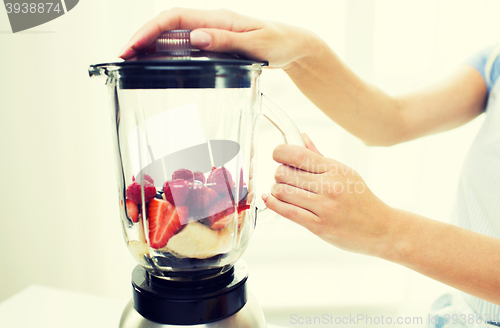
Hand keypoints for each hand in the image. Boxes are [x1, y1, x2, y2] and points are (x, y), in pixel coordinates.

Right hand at [118, 8, 320, 68]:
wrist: (292, 46)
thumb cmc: (278, 42)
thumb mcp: (254, 43)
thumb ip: (225, 41)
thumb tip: (194, 38)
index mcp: (216, 18)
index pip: (173, 18)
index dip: (149, 31)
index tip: (131, 47)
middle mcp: (209, 23)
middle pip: (167, 25)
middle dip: (142, 38)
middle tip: (123, 58)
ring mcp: (210, 33)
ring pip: (172, 35)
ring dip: (150, 46)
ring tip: (132, 62)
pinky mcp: (214, 43)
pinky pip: (184, 45)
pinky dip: (167, 52)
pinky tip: (157, 63)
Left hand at [263, 134, 395, 256]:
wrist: (380, 228)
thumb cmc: (362, 199)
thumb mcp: (345, 172)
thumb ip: (319, 156)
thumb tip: (302, 137)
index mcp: (335, 169)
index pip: (297, 154)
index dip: (280, 152)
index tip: (277, 155)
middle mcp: (329, 186)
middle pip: (284, 173)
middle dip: (278, 174)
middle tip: (283, 177)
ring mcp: (324, 206)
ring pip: (282, 191)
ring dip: (276, 190)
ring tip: (282, 191)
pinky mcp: (318, 225)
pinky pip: (287, 211)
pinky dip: (273, 204)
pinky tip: (270, 199)